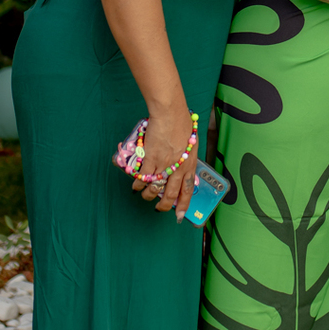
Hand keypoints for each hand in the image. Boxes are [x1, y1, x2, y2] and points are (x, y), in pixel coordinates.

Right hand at [133, 102, 196, 218]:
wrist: (170, 114)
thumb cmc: (182, 123)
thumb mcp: (191, 143)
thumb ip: (187, 157)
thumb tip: (182, 169)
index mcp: (190, 164)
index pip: (187, 190)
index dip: (183, 205)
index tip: (179, 215)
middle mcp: (178, 168)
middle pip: (170, 194)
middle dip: (164, 205)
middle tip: (159, 209)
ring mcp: (164, 164)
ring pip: (154, 188)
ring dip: (148, 194)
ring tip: (144, 195)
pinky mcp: (151, 159)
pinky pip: (143, 177)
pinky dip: (138, 184)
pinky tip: (136, 186)